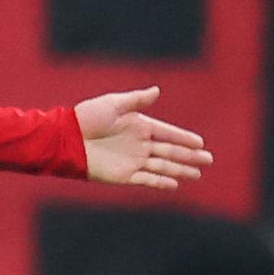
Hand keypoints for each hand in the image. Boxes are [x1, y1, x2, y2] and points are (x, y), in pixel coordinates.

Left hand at [75, 87, 207, 190]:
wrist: (65, 140)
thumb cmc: (86, 118)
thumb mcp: (113, 104)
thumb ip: (136, 100)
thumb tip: (157, 91)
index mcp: (139, 126)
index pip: (167, 133)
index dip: (184, 138)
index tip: (200, 142)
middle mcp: (138, 144)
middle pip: (170, 151)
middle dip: (190, 156)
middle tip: (209, 159)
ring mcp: (132, 161)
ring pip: (162, 166)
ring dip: (180, 170)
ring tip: (198, 174)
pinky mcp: (123, 175)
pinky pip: (147, 179)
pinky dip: (161, 181)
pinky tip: (175, 183)